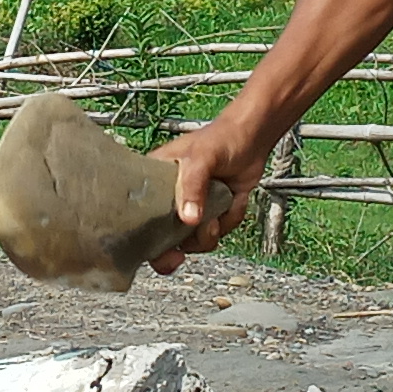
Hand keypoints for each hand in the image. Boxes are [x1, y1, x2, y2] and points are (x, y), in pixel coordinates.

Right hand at [147, 120, 269, 272]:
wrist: (252, 139)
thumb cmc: (220, 138)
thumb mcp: (201, 158)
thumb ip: (192, 187)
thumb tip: (188, 218)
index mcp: (155, 182)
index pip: (139, 216)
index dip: (144, 239)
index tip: (156, 250)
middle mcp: (171, 199)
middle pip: (163, 239)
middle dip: (178, 246)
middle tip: (180, 253)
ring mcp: (193, 209)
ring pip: (194, 240)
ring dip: (209, 233)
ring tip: (217, 213)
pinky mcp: (214, 215)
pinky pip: (217, 233)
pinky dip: (229, 220)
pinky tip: (232, 200)